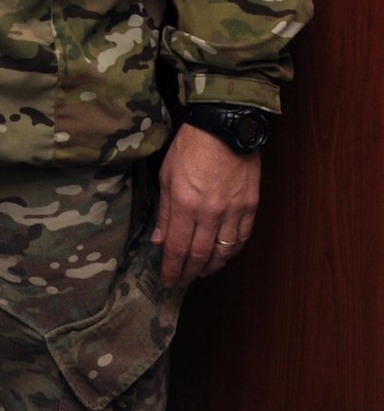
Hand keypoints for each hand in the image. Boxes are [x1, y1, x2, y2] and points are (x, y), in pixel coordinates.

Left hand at [151, 122, 260, 287]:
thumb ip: (165, 212)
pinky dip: (231, 252)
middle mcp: (210, 213)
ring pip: (223, 252)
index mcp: (185, 204)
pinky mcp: (251, 207)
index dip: (172, 268)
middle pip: (200, 254)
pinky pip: (241, 239)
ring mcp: (233, 212)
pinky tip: (222, 256)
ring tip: (200, 272)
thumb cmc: (189, 148)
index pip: (177, 248)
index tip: (168, 280)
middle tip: (181, 281)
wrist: (224, 129)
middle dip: (189, 272)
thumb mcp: (166, 176)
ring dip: (211, 266)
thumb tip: (160, 240)